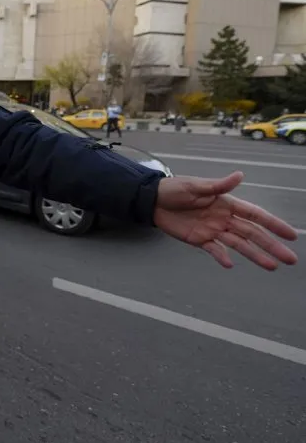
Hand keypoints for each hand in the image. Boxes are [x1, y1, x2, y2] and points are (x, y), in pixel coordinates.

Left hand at [154, 171, 297, 269]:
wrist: (152, 201)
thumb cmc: (174, 189)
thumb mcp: (195, 185)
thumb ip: (218, 186)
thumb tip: (239, 175)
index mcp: (227, 203)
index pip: (256, 215)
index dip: (274, 224)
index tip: (291, 235)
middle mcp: (224, 218)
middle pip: (252, 233)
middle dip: (271, 245)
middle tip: (290, 259)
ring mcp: (213, 230)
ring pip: (238, 244)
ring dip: (254, 255)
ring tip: (271, 266)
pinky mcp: (199, 240)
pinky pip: (214, 250)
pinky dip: (222, 256)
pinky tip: (230, 264)